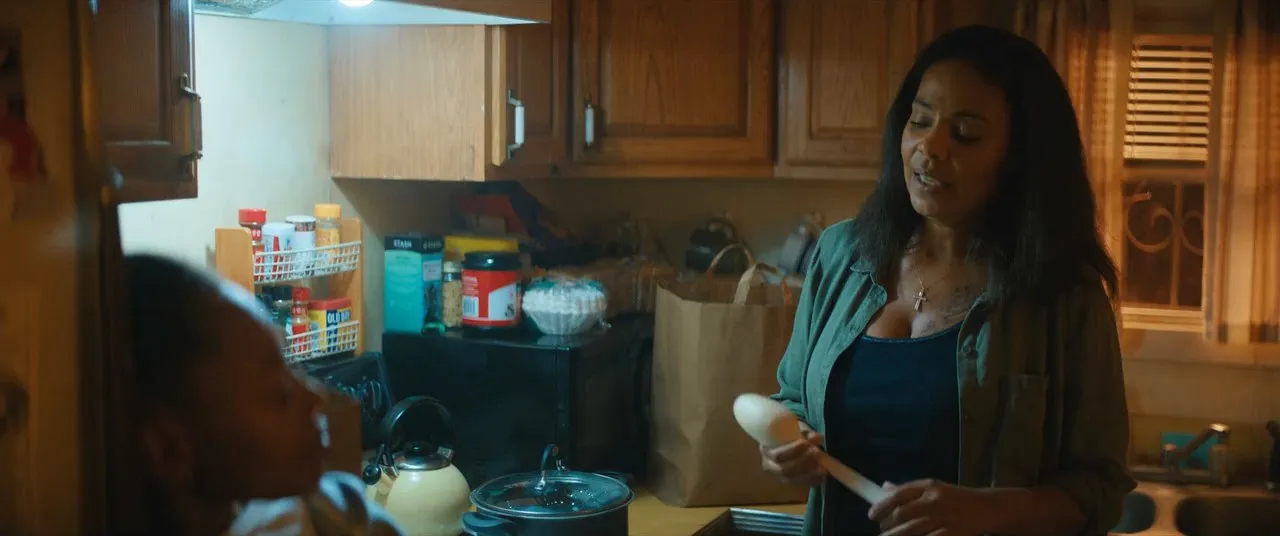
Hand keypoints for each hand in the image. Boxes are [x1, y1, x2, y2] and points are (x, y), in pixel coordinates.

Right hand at [759, 426, 826, 487]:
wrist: (788, 442)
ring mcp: (781, 477)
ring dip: (809, 472)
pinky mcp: (792, 483)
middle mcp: (771, 466)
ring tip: (821, 463)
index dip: (792, 450)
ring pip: (793, 480)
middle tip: (817, 451)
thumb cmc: (789, 434)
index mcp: (767, 451)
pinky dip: (814, 479)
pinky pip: (802, 485)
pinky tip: (823, 472)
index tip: (805, 442)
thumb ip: (806, 433)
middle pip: (785, 470)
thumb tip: (817, 438)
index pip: (777, 455)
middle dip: (803, 462)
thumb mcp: (796, 429)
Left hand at [868, 480, 1001, 535]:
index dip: (881, 506)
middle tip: (882, 532)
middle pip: (902, 514)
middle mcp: (935, 500)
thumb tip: (883, 488)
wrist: (989, 508)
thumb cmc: (957, 499)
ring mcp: (945, 518)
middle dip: (888, 525)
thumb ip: (910, 491)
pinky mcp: (953, 533)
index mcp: (928, 486)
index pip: (898, 495)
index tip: (872, 516)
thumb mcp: (935, 489)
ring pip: (912, 530)